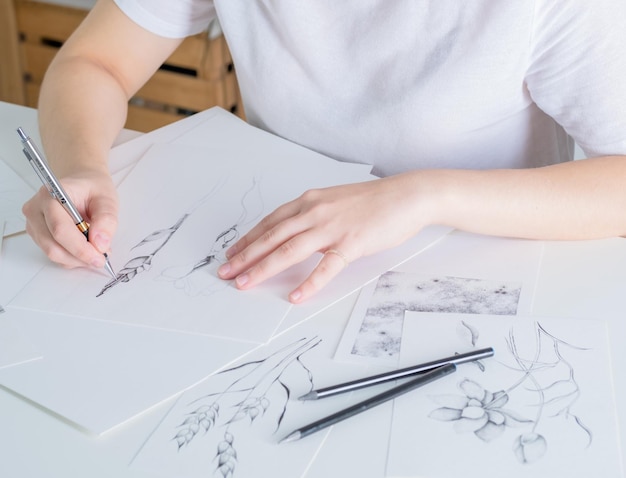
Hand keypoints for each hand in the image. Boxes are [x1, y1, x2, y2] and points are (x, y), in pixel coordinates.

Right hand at [22, 169, 118, 270]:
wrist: (83, 184)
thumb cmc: (92, 188)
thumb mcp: (107, 199)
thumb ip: (106, 220)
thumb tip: (100, 244)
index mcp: (51, 195)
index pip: (60, 229)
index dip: (80, 248)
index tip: (99, 257)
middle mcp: (36, 209)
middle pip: (52, 245)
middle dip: (79, 257)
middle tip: (101, 258)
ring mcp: (34, 223)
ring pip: (52, 253)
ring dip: (76, 259)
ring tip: (95, 251)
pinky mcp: (37, 234)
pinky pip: (53, 253)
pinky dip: (71, 257)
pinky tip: (85, 249)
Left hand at [217, 173, 433, 302]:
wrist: (406, 196)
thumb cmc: (373, 201)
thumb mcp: (334, 201)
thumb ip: (313, 215)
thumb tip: (294, 233)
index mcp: (309, 201)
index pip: (270, 222)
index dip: (249, 239)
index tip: (233, 253)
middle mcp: (315, 211)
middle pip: (272, 237)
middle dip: (245, 256)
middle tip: (226, 272)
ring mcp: (332, 227)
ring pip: (289, 250)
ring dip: (264, 268)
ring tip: (245, 284)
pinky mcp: (351, 243)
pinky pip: (326, 267)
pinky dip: (309, 283)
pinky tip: (295, 296)